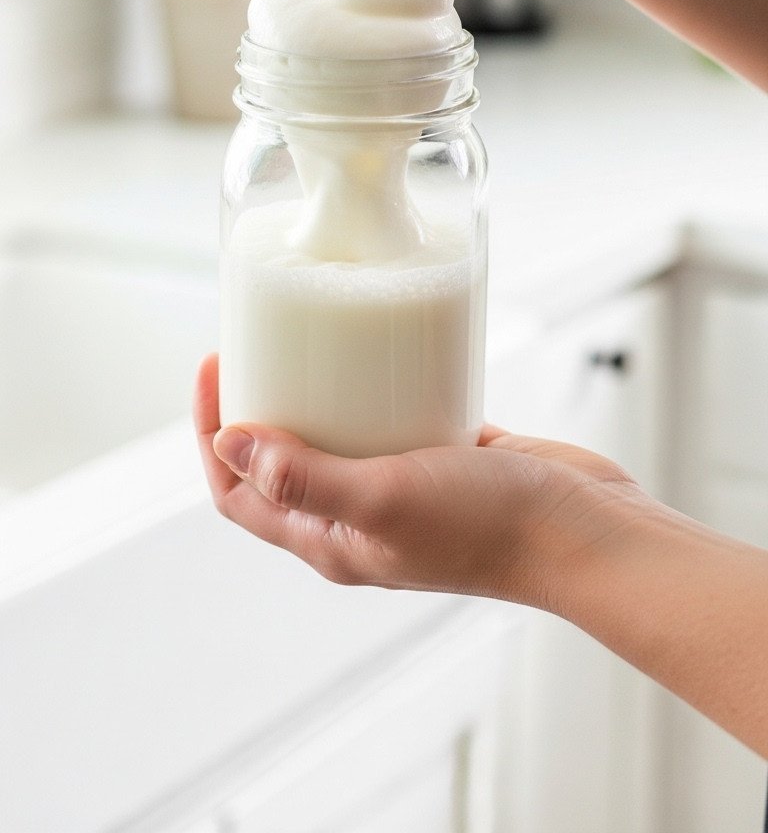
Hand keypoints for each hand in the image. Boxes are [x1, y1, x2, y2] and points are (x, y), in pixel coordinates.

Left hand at [194, 355, 641, 607]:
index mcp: (333, 539)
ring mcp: (404, 487)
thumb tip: (230, 445)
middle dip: (259, 406)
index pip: (240, 493)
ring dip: (316, 392)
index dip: (213, 437)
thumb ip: (306, 476)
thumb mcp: (384, 497)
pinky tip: (381, 350)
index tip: (215, 369)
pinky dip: (379, 385)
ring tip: (308, 338)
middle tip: (256, 343)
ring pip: (339, 434)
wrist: (584, 531)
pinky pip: (395, 415)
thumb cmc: (489, 527)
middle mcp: (361, 517)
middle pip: (283, 460)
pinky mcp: (446, 457)